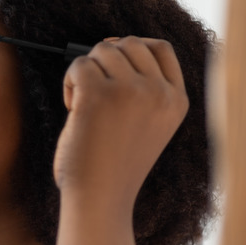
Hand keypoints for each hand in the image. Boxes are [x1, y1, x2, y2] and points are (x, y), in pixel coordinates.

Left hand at [52, 36, 187, 214]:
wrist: (100, 200)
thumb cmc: (114, 167)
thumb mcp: (147, 124)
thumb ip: (144, 89)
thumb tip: (115, 43)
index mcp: (176, 101)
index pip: (160, 48)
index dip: (132, 48)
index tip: (112, 67)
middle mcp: (159, 93)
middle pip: (128, 43)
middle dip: (104, 60)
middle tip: (94, 92)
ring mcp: (132, 91)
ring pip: (102, 50)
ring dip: (85, 71)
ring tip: (82, 104)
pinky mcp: (100, 95)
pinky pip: (79, 65)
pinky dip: (69, 82)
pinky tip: (73, 108)